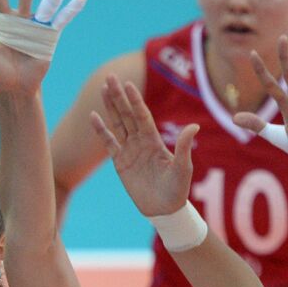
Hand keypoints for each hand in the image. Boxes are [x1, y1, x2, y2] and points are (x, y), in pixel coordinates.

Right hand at [92, 74, 199, 217]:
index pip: (142, 115)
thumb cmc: (177, 190)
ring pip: (117, 123)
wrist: (164, 209)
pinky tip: (93, 116)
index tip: (128, 84)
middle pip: (127, 114)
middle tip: (110, 76)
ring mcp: (129, 151)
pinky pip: (109, 142)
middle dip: (119, 96)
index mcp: (154, 140)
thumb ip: (185, 147)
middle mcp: (141, 141)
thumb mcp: (183, 168)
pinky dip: (101, 130)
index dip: (135, 100)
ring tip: (102, 88)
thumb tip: (194, 127)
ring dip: (110, 106)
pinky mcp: (120, 163)